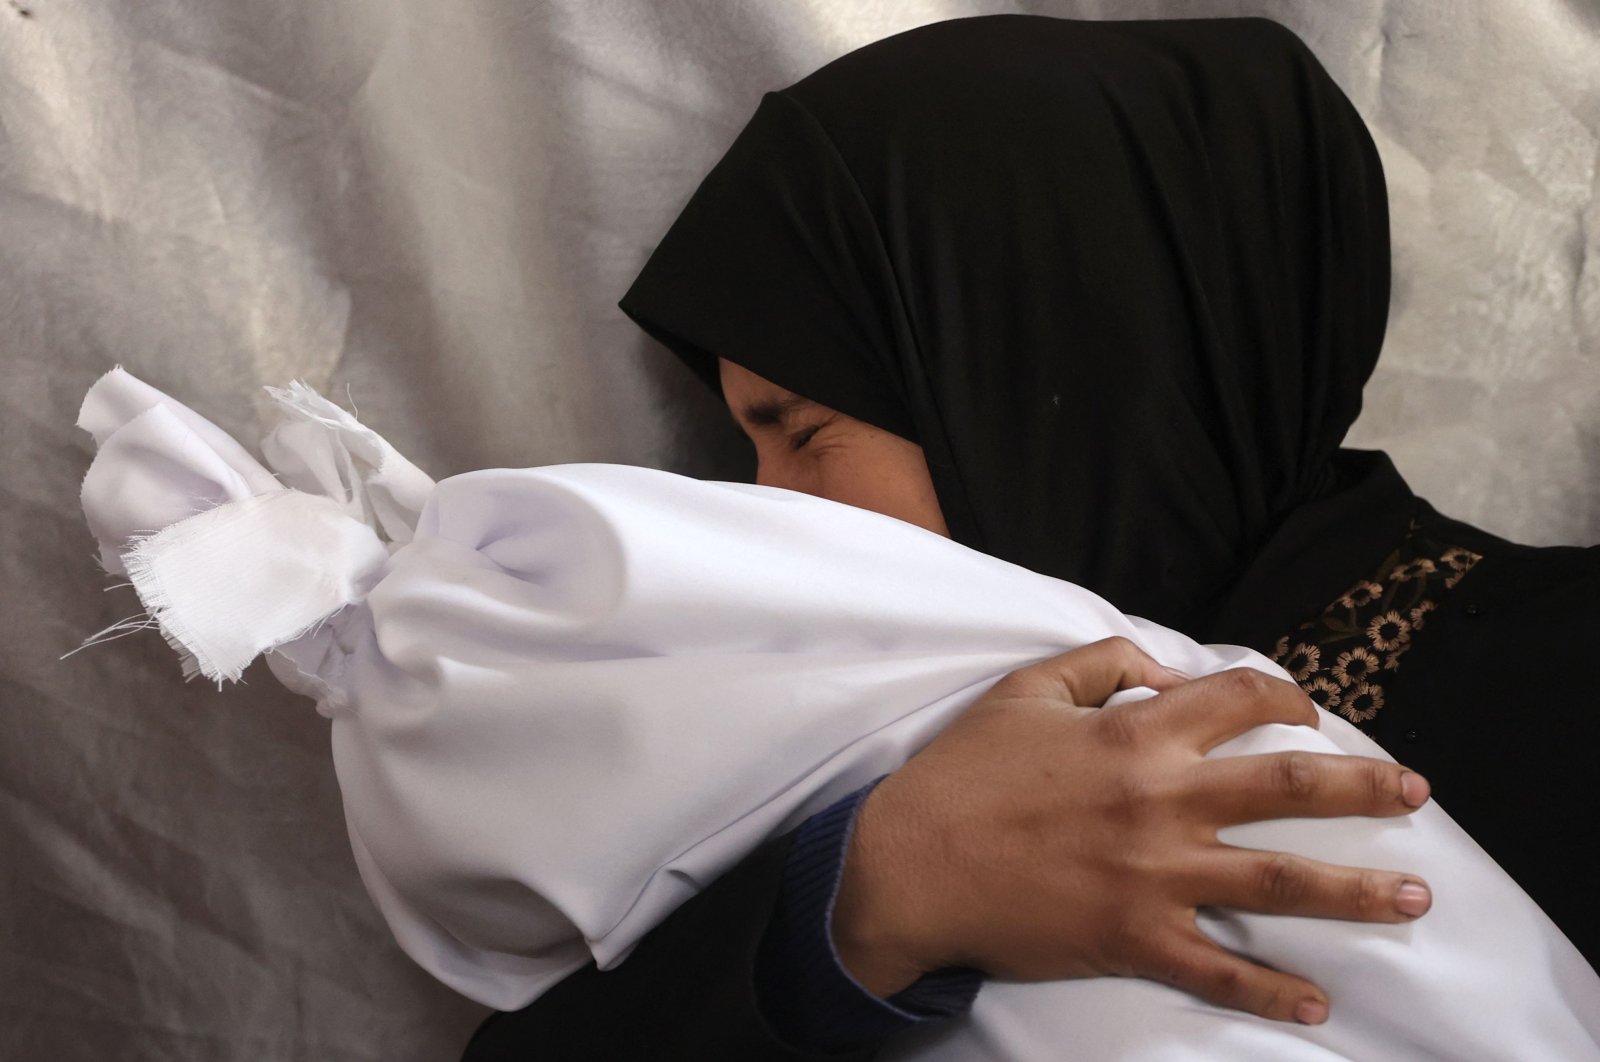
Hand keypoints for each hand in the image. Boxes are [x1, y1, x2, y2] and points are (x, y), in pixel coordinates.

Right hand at [831, 637, 1431, 1024]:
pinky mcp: (1134, 938)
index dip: (1285, 696)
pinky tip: (1316, 1001)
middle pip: (1288, 787)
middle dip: (1363, 787)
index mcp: (1136, 736)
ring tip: (1414, 898)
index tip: (1307, 711)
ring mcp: (1154, 876)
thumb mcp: (1024, 692)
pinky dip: (1272, 991)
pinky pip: (1219, 971)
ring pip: (1278, 882)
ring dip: (1355, 891)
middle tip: (1416, 792)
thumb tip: (1167, 666)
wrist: (910, 865)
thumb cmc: (963, 775)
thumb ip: (1101, 664)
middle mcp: (1162, 802)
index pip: (1239, 700)